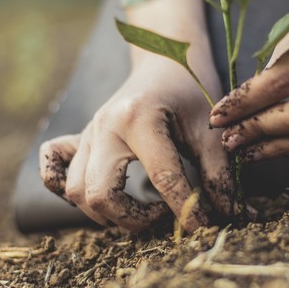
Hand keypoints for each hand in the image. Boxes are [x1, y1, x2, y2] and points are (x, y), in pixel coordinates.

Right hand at [40, 56, 230, 231]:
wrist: (164, 60)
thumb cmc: (190, 93)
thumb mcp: (210, 131)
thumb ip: (220, 175)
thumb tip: (236, 218)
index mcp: (139, 119)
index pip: (162, 179)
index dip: (186, 211)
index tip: (204, 228)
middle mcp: (104, 127)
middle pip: (100, 194)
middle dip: (133, 219)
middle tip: (161, 215)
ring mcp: (86, 133)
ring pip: (76, 191)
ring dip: (107, 213)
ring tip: (140, 208)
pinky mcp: (78, 138)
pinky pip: (52, 167)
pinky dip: (63, 187)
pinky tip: (95, 194)